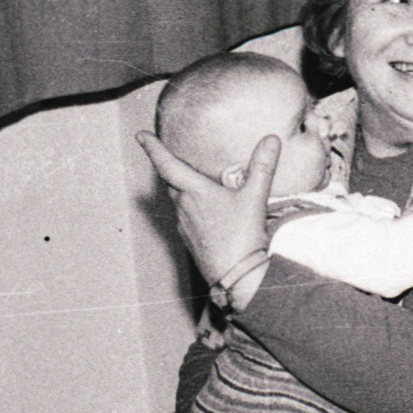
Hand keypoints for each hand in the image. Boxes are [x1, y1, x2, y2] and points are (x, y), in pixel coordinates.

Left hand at [137, 131, 277, 284]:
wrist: (235, 276)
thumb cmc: (241, 236)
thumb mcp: (255, 197)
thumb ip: (263, 166)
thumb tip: (271, 139)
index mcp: (194, 192)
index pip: (166, 164)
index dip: (153, 148)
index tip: (141, 136)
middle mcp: (184, 207)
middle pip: (170, 181)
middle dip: (168, 167)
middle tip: (168, 155)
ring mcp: (185, 225)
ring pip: (176, 200)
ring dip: (180, 188)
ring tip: (191, 181)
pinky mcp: (190, 240)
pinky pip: (184, 216)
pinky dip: (190, 206)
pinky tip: (204, 210)